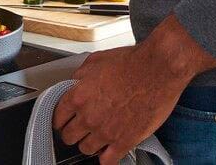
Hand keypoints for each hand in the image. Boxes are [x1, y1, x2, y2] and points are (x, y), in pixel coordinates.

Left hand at [53, 15, 215, 164]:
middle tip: (79, 128)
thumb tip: (73, 84)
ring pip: (85, 149)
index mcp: (78, 96)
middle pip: (68, 137)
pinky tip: (107, 152)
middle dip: (72, 132)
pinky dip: (105, 159)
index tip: (65, 120)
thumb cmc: (131, 62)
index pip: (57, 117)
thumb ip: (80, 76)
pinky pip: (107, 161)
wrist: (158, 69)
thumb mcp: (96, 60)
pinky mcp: (125, 141)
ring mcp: (106, 132)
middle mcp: (89, 117)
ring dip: (89, 144)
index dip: (61, 118)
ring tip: (95, 137)